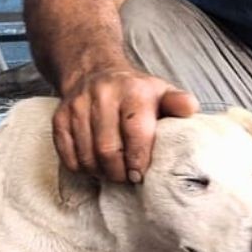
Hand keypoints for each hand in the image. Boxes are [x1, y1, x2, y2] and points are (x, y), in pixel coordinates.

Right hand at [53, 66, 199, 184]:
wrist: (95, 72)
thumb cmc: (136, 92)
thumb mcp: (161, 92)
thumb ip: (178, 102)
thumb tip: (191, 108)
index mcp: (133, 92)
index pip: (135, 131)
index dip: (138, 158)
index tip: (140, 174)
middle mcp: (103, 96)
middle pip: (108, 148)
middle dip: (119, 172)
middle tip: (127, 178)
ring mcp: (78, 106)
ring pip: (86, 154)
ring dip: (100, 172)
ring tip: (113, 174)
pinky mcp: (59, 117)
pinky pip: (66, 153)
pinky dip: (80, 167)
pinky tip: (93, 167)